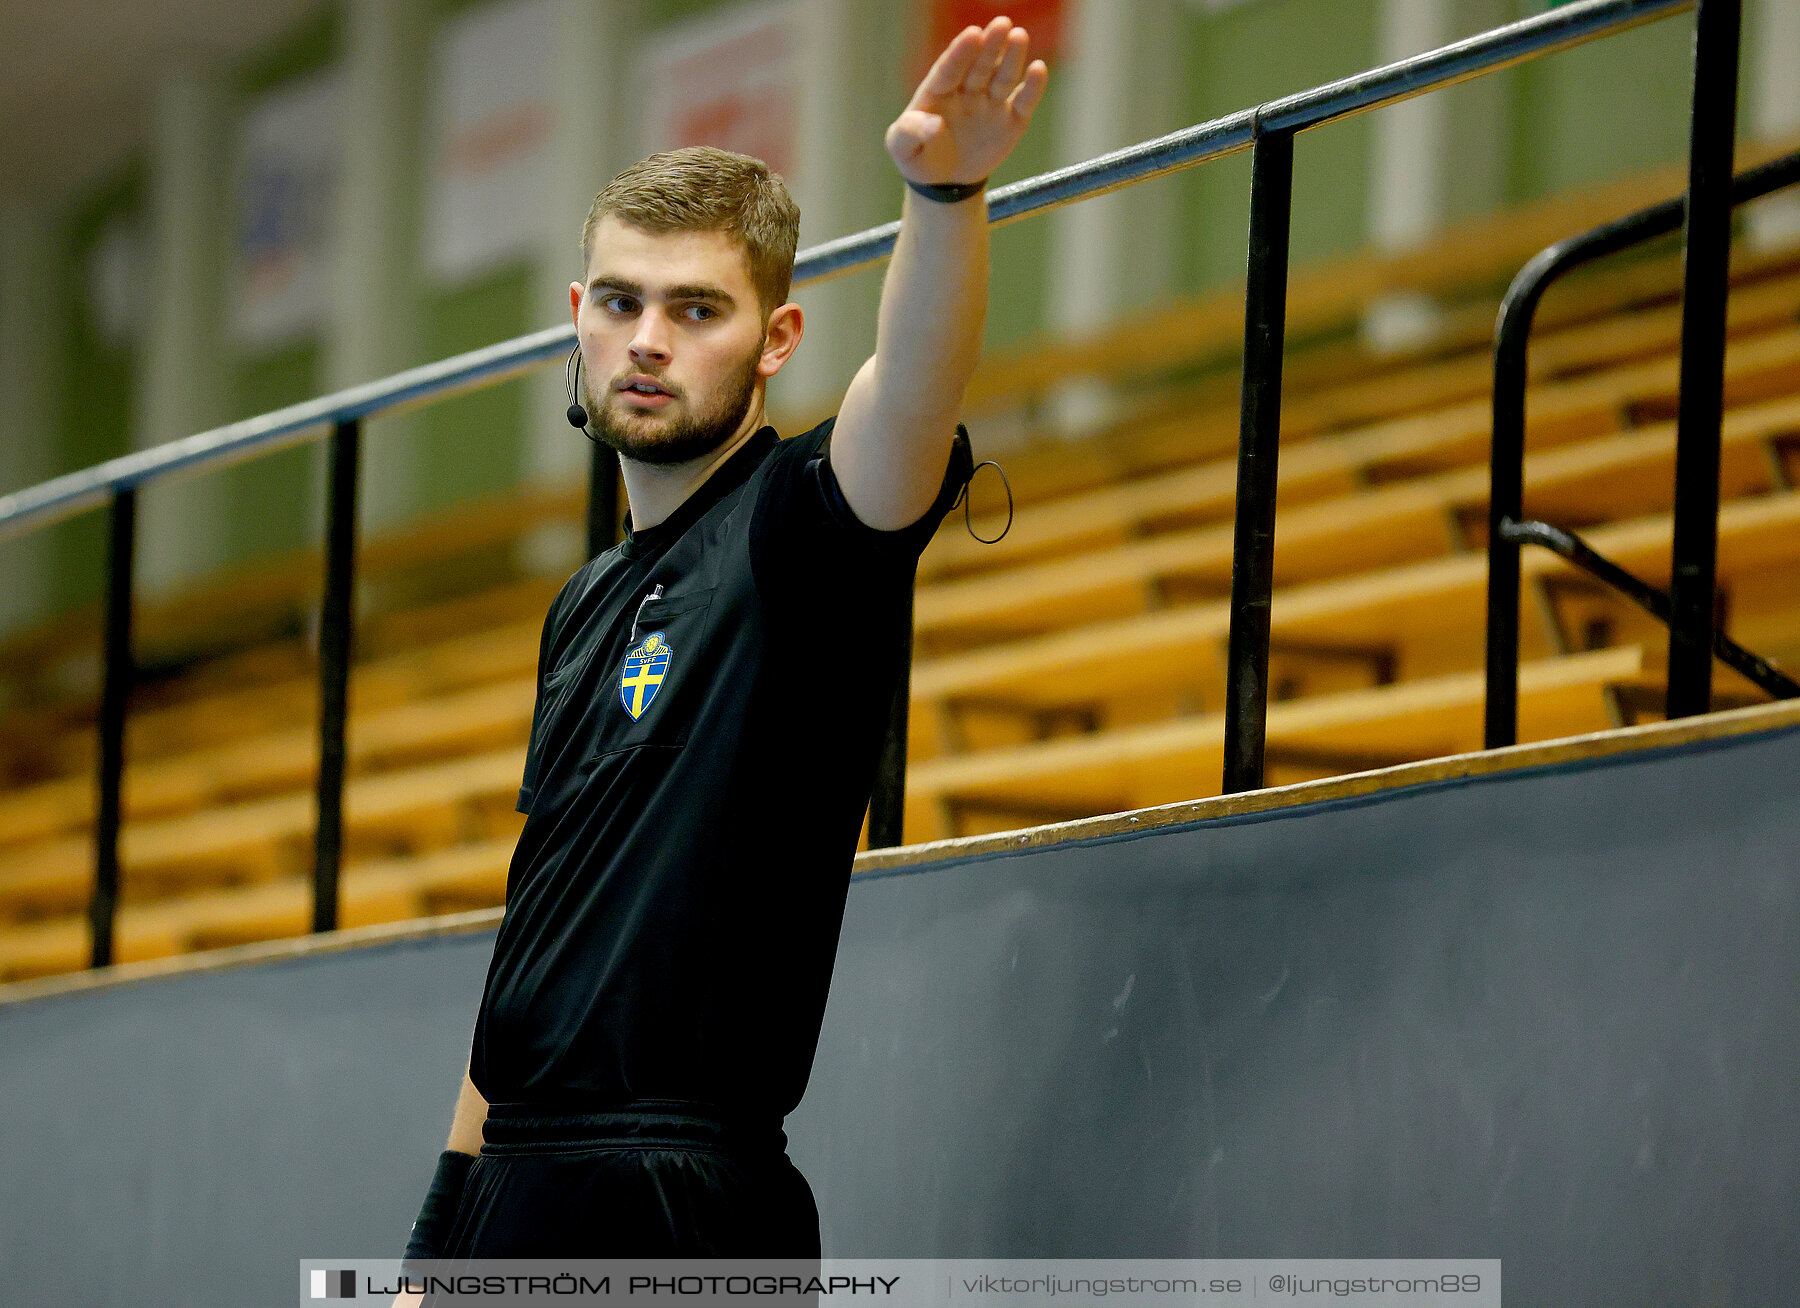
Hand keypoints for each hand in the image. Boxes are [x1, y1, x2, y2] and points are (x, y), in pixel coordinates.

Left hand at [886, 16, 1048, 188]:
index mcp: (938, 91)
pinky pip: (1024, 102)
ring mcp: (990, 103)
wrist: (944, 183)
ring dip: (1011, 57)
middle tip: (1002, 24)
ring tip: (1019, 37)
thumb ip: (910, 133)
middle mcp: (966, 91)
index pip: (949, 69)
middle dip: (990, 45)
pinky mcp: (1011, 121)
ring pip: (1002, 77)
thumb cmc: (919, 157)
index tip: (972, 34)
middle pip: (979, 65)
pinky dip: (1033, 87)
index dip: (960, 52)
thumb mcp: (901, 148)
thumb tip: (933, 124)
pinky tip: (1038, 70)